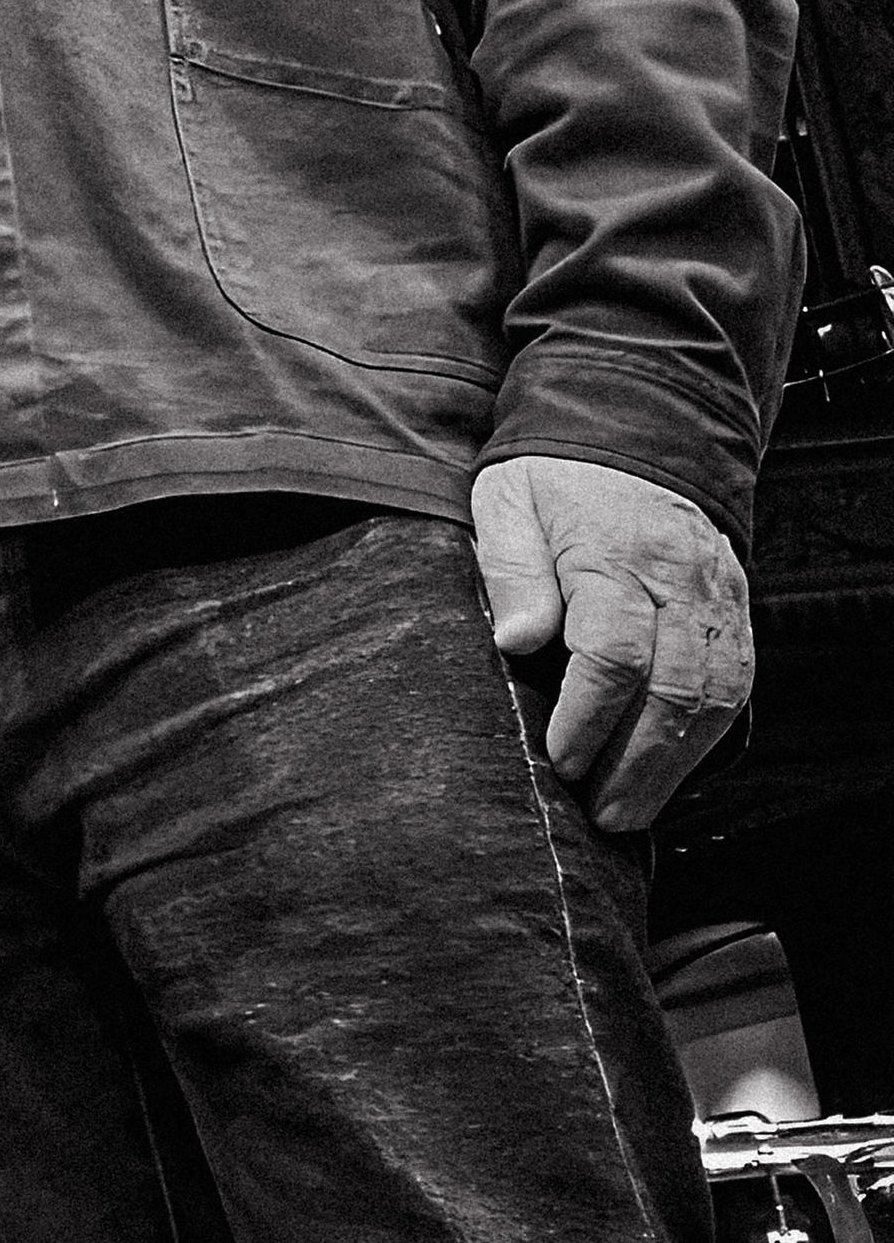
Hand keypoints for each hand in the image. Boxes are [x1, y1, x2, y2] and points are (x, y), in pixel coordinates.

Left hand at [475, 455, 749, 832]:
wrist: (635, 429)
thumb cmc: (556, 477)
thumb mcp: (506, 502)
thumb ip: (511, 570)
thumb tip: (517, 640)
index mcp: (615, 555)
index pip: (613, 652)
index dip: (588, 716)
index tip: (558, 758)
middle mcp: (680, 581)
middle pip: (673, 687)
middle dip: (637, 762)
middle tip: (601, 813)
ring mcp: (717, 597)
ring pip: (714, 695)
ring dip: (675, 762)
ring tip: (633, 808)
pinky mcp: (735, 609)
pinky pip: (736, 682)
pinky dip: (708, 734)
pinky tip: (672, 768)